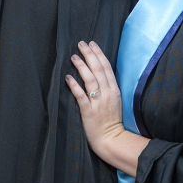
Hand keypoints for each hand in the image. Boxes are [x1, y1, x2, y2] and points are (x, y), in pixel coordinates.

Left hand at [66, 41, 148, 175]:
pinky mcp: (89, 111)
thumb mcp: (115, 101)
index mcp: (114, 90)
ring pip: (90, 79)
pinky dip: (75, 85)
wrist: (112, 139)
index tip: (92, 44)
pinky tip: (68, 77)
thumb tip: (100, 75)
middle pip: (98, 69)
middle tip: (81, 44)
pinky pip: (81, 96)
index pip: (107, 68)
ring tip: (73, 57)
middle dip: (89, 54)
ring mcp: (98, 102)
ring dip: (81, 66)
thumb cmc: (112, 122)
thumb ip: (109, 88)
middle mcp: (107, 94)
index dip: (99, 54)